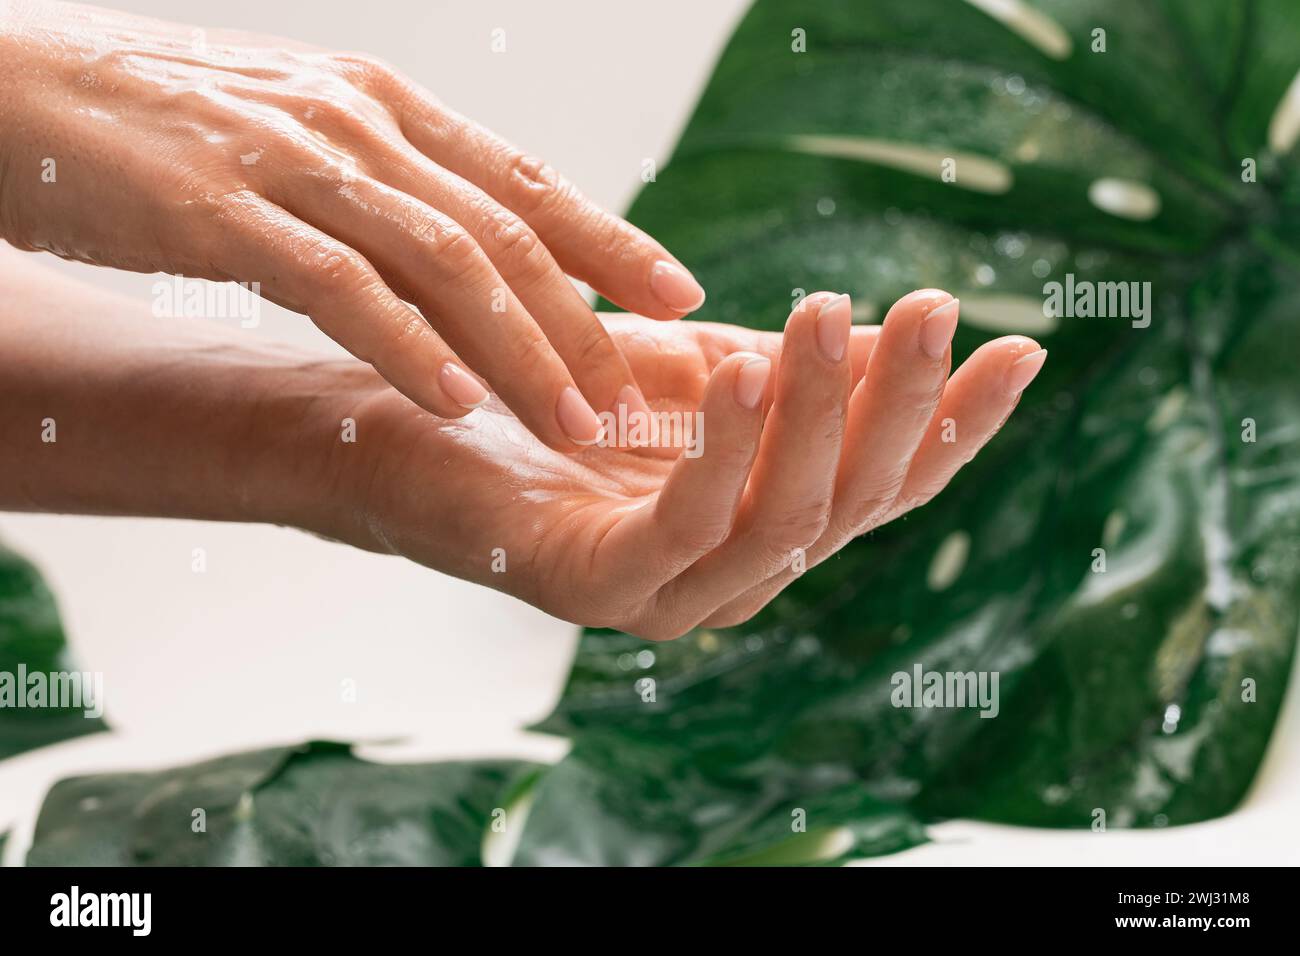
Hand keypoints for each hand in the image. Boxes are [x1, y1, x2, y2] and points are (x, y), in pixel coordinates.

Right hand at [0, 1, 702, 449]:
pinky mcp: (221, 212)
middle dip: (583, 322)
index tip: (681, 296)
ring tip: (572, 422)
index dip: (614, 241)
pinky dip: (403, 347)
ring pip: (441, 263)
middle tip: (640, 398)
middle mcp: (359, 124)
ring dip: (517, 350)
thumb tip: (473, 259)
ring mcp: (293, 163)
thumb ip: (392, 188)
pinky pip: (336, 288)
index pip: (526, 182)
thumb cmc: (169, 125)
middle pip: (504, 233)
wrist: (19, 91)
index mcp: (387, 106)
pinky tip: (451, 402)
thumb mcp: (306, 137)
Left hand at [343, 291, 1045, 639]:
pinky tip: (743, 371)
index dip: (956, 426)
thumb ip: (791, 376)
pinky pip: (685, 525)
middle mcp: (737, 576)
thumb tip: (896, 346)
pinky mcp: (600, 590)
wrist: (414, 434)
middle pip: (850, 503)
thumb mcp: (698, 376)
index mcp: (767, 525)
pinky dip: (723, 450)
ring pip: (783, 518)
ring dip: (815, 416)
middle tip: (931, 309)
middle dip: (899, 407)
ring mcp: (673, 598)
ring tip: (833, 317)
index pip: (885, 484)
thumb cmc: (561, 405)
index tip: (1020, 349)